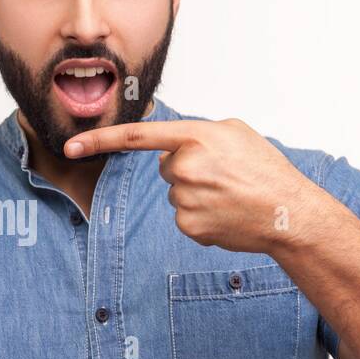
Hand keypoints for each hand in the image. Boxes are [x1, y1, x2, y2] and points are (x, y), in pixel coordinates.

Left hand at [64, 118, 317, 253]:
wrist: (288, 212)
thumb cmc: (266, 170)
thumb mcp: (235, 132)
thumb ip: (197, 133)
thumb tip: (171, 150)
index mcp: (195, 137)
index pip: (137, 137)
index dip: (100, 141)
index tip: (71, 146)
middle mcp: (184, 167)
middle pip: (166, 168)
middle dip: (188, 170)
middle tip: (223, 176)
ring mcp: (184, 199)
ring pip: (176, 193)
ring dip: (197, 193)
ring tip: (229, 195)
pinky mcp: (188, 226)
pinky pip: (183, 216)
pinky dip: (201, 215)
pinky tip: (225, 214)